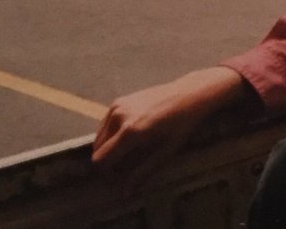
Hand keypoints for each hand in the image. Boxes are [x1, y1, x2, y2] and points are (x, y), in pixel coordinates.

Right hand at [91, 66, 248, 189]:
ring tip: (127, 152)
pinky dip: (110, 134)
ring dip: (108, 147)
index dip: (106, 172)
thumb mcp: (166, 151)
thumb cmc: (181, 124)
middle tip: (124, 166)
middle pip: (97, 149)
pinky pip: (105, 124)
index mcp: (130, 131)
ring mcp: (117, 107)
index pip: (101, 159)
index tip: (117, 177)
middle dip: (107, 160)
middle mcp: (118, 117)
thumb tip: (125, 193)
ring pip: (99, 137)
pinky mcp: (118, 101)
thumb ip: (143, 172)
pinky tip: (128, 136)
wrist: (188, 94)